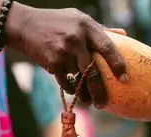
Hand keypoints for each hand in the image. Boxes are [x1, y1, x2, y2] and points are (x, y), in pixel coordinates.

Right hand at [8, 5, 127, 106]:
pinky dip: (71, 88)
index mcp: (86, 26)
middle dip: (98, 91)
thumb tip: (123, 34)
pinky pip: (66, 82)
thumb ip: (100, 29)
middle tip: (102, 104)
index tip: (124, 78)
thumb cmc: (56, 22)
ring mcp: (63, 51)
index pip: (107, 47)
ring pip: (79, 78)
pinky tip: (74, 90)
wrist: (25, 25)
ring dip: (83, 92)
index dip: (117, 64)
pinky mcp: (53, 62)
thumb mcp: (78, 19)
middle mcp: (76, 38)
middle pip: (92, 71)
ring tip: (87, 100)